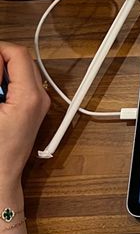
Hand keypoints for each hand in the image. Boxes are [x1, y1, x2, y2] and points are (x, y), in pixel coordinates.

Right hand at [0, 43, 48, 190]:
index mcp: (30, 96)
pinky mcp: (33, 110)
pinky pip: (20, 85)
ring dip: (2, 74)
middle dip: (0, 62)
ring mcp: (39, 104)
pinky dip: (6, 85)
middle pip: (21, 60)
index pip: (18, 54)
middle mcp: (40, 98)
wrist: (0, 179)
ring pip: (20, 72)